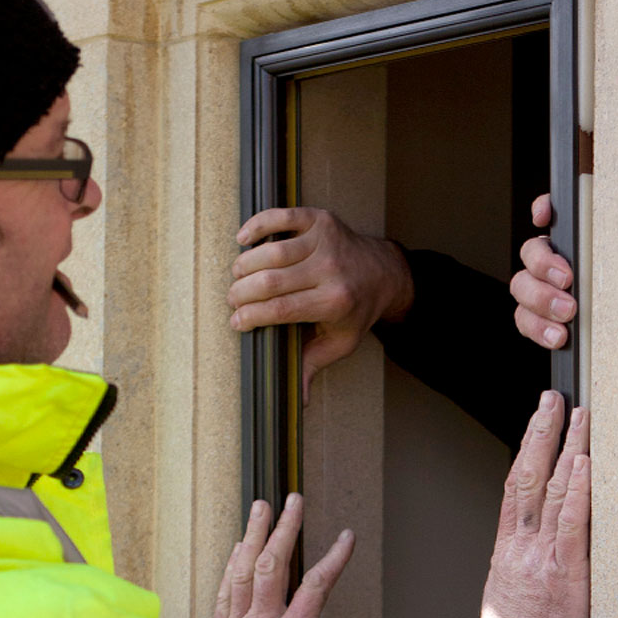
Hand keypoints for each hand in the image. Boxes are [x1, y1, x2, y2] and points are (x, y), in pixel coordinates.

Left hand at [209, 494, 354, 617]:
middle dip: (286, 528)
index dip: (334, 559)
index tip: (346, 539)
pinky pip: (226, 587)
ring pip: (245, 567)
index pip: (316, 588)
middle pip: (274, 564)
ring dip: (255, 533)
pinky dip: (233, 562)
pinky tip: (239, 545)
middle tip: (294, 501)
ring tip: (261, 506)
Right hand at [229, 207, 413, 402]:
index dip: (251, 317)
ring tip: (237, 276)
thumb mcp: (341, 342)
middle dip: (242, 293)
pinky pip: (283, 217)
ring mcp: (326, 242)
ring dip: (245, 264)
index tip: (236, 322)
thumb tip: (299, 400)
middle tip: (233, 300)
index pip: (280, 310)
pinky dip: (258, 224)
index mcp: (333, 303)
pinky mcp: (321, 220)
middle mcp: (330, 270)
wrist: (383, 273)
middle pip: (270, 281)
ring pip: (271, 251)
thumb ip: (314, 365)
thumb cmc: (356, 310)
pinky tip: (243, 238)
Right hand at [479, 390, 590, 617]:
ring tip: (579, 418)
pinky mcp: (568, 571)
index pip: (516, 483)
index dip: (526, 447)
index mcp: (508, 543)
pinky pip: (572, 523)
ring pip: (554, 490)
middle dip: (541, 432)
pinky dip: (579, 491)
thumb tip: (529, 531)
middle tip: (552, 399)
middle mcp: (523, 541)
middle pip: (530, 474)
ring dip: (567, 449)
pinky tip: (586, 464)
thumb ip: (519, 552)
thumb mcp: (505, 584)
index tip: (536, 421)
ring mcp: (544, 553)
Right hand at [510, 194, 576, 348]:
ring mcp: (542, 290)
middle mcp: (554, 261)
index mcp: (577, 241)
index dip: (543, 209)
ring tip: (566, 316)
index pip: (552, 212)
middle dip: (544, 265)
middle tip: (568, 281)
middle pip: (531, 252)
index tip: (544, 218)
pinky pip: (526, 320)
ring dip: (539, 300)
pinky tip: (558, 336)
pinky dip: (538, 329)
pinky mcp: (540, 319)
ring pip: (521, 287)